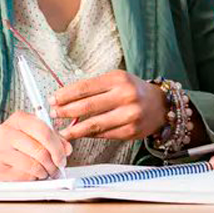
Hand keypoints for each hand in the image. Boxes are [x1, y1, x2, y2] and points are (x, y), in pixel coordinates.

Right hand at [0, 111, 70, 180]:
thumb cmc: (12, 141)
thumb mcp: (31, 132)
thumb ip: (51, 137)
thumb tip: (66, 148)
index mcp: (19, 119)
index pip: (44, 131)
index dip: (58, 146)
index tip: (64, 155)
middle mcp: (8, 132)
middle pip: (40, 150)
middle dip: (54, 162)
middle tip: (58, 167)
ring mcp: (1, 151)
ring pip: (34, 165)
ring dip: (45, 172)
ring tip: (46, 171)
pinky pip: (25, 176)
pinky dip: (33, 177)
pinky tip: (32, 173)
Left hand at [51, 70, 166, 140]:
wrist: (160, 105)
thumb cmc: (133, 90)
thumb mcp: (116, 80)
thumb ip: (94, 89)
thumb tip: (66, 99)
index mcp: (119, 79)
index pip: (85, 87)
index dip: (66, 94)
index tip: (53, 99)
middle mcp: (125, 96)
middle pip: (87, 106)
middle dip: (66, 111)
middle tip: (54, 113)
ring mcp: (129, 115)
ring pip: (94, 125)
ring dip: (74, 129)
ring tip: (62, 131)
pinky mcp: (131, 131)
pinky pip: (104, 134)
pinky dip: (90, 135)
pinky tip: (81, 134)